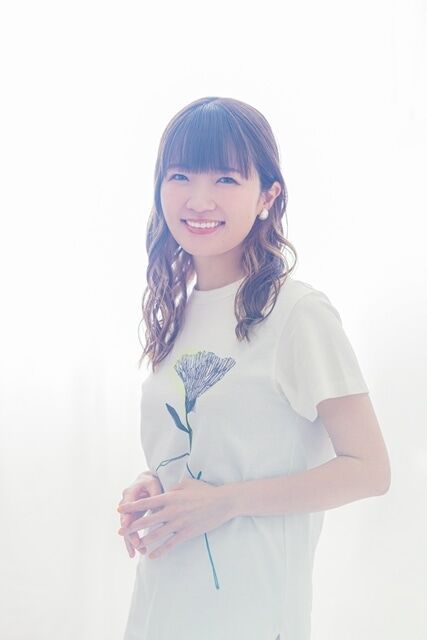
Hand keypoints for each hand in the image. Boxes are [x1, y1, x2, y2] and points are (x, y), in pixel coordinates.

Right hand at [117, 471, 163, 557]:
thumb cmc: (151, 481)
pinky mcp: (132, 519)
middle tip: (137, 544)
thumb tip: (159, 506)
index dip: (126, 517)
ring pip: (127, 529)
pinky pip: (131, 532)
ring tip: (140, 552)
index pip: (126, 506)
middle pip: (125, 521)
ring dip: (132, 541)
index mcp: (130, 493)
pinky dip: (133, 542)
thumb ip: (154, 494)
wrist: (146, 481)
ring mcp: (128, 513)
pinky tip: (135, 553)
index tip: (126, 526)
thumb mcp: (153, 483)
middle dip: (130, 534)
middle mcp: (126, 504)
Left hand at [117, 478, 233, 558]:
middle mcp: (172, 511)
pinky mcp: (187, 533)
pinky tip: (152, 556)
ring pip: (156, 534)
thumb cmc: (204, 491)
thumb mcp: (186, 483)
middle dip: (132, 527)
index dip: (132, 506)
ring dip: (144, 540)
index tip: (120, 509)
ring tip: (134, 545)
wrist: (222, 503)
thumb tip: (164, 491)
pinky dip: (160, 551)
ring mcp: (179, 523)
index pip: (146, 502)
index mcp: (170, 497)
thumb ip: (173, 488)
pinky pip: (170, 544)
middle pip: (147, 520)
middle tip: (121, 532)